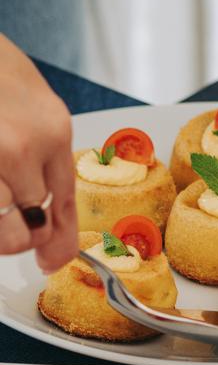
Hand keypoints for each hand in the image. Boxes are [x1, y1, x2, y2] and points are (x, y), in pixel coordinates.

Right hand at [0, 35, 77, 271]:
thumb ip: (45, 155)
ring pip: (1, 221)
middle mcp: (23, 146)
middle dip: (21, 235)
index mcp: (53, 130)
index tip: (53, 259)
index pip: (64, 200)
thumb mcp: (37, 105)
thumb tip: (43, 207)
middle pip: (32, 221)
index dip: (60, 238)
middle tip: (12, 230)